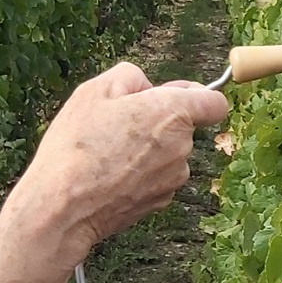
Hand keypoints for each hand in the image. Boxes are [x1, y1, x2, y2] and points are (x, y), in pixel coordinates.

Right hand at [11, 63, 227, 264]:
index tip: (180, 96)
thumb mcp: (95, 90)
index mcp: (172, 113)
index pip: (215, 103)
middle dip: (158, 121)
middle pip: (183, 128)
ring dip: (150, 149)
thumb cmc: (78, 146)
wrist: (66, 204)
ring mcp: (175, 177)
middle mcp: (182, 147)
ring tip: (110, 152)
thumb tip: (148, 87)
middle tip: (118, 123)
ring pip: (170, 154)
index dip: (200, 96)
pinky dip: (143, 173)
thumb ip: (131, 78)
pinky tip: (113, 174)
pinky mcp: (163, 200)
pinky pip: (159, 177)